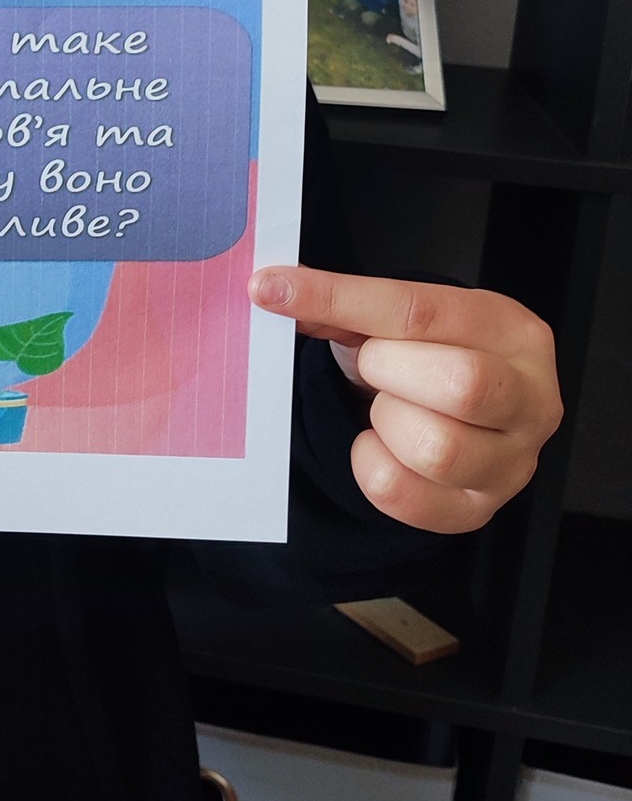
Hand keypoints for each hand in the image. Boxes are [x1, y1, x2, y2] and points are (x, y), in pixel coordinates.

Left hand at [250, 266, 561, 532]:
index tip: (270, 289)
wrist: (456, 416)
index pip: (420, 310)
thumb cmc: (430, 359)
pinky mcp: (476, 511)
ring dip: (384, 424)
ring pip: (437, 448)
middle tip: (374, 367)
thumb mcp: (400, 321)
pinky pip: (402, 495)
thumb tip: (274, 291)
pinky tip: (380, 446)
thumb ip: (343, 305)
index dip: (338, 298)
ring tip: (385, 409)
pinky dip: (370, 467)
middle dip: (389, 371)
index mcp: (512, 332)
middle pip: (460, 384)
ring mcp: (512, 463)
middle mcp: (531, 400)